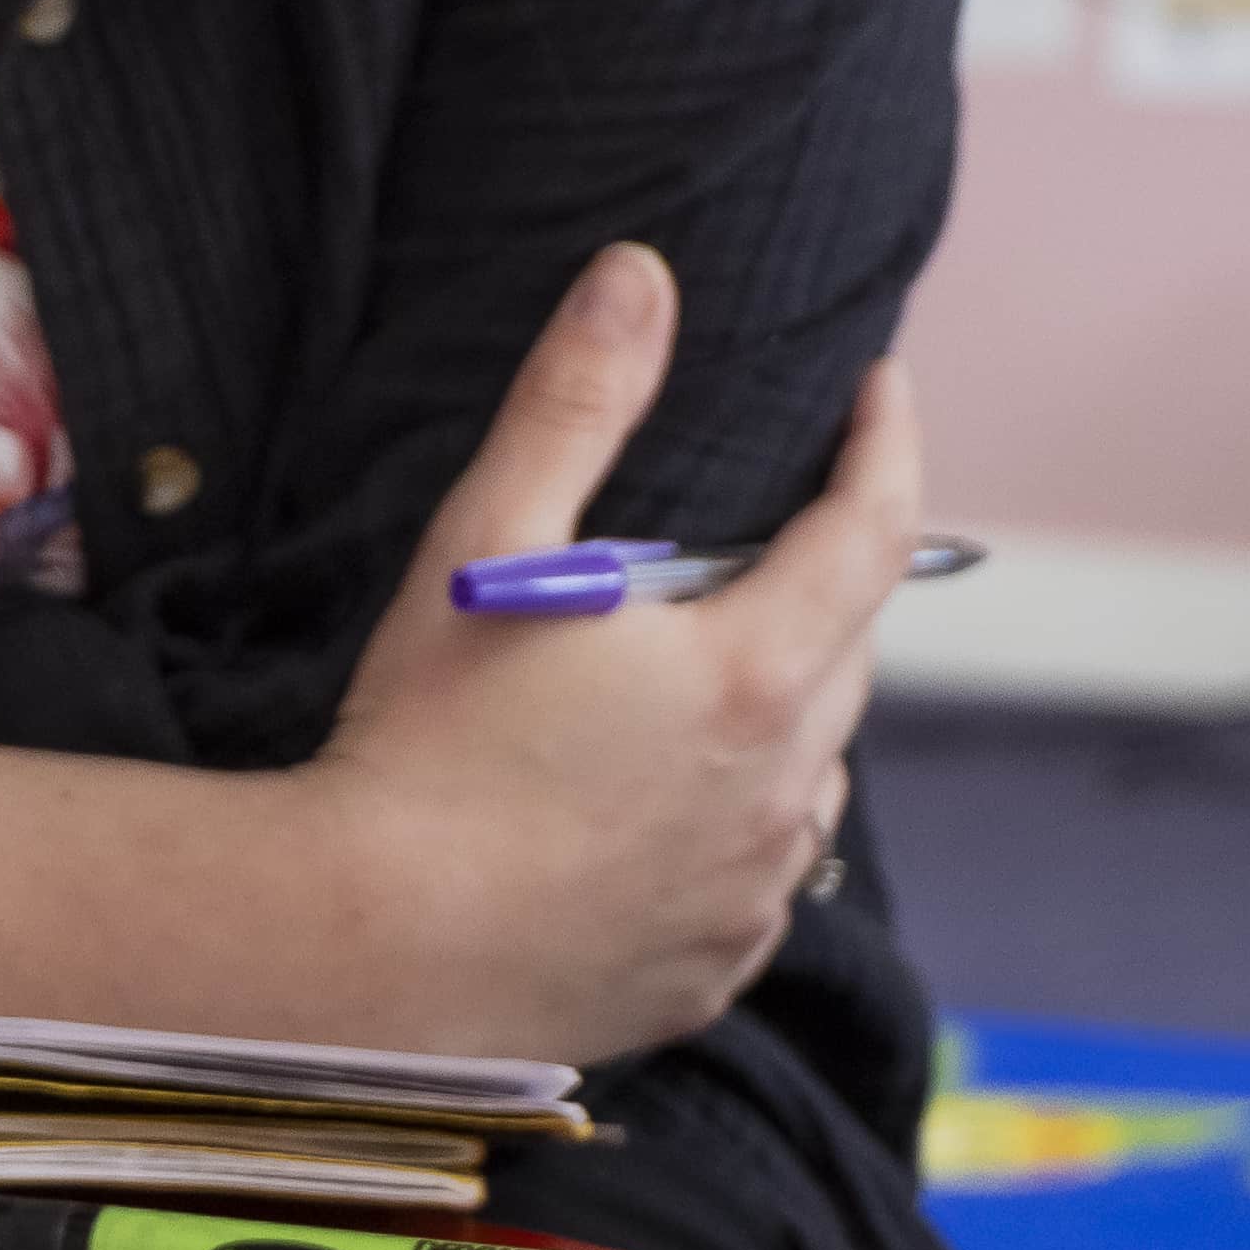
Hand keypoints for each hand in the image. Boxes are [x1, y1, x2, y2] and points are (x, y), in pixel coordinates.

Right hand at [310, 243, 924, 1064]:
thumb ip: (575, 404)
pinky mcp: (712, 972)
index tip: (878, 389)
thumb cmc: (421, 744)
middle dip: (821, 581)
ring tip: (693, 687)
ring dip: (781, 716)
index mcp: (756, 673)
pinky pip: (757, 879)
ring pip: (810, 774)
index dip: (887, 444)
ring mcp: (753, 894)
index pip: (876, 530)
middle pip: (847, 652)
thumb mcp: (489, 547)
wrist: (362, 954)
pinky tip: (654, 817)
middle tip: (750, 542)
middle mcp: (785, 790)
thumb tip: (640, 276)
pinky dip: (735, 830)